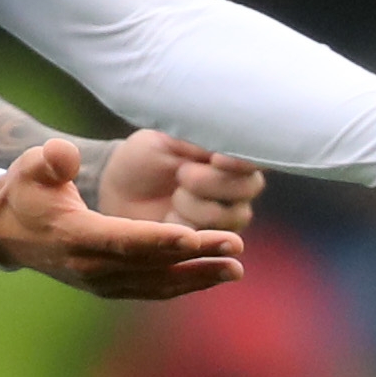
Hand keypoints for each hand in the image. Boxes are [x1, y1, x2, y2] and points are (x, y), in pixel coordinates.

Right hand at [0, 139, 243, 299]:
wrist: (7, 230)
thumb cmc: (26, 191)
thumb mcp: (29, 168)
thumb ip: (48, 160)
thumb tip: (64, 155)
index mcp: (75, 236)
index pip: (124, 240)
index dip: (159, 239)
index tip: (194, 236)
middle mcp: (91, 267)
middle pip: (151, 263)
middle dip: (195, 256)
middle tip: (235, 246)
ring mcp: (100, 282)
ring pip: (156, 283)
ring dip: (197, 277)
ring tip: (235, 268)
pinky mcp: (108, 286)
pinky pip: (151, 289)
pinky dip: (182, 285)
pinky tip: (210, 276)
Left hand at [94, 131, 267, 233]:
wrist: (120, 191)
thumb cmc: (146, 156)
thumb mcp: (168, 138)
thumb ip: (200, 137)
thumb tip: (226, 134)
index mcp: (231, 153)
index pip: (255, 155)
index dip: (241, 160)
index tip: (216, 159)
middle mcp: (238, 184)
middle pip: (249, 187)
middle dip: (212, 182)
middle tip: (182, 175)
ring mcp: (229, 215)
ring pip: (234, 217)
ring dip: (198, 206)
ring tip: (175, 195)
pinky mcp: (212, 241)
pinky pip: (213, 241)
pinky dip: (186, 228)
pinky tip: (169, 219)